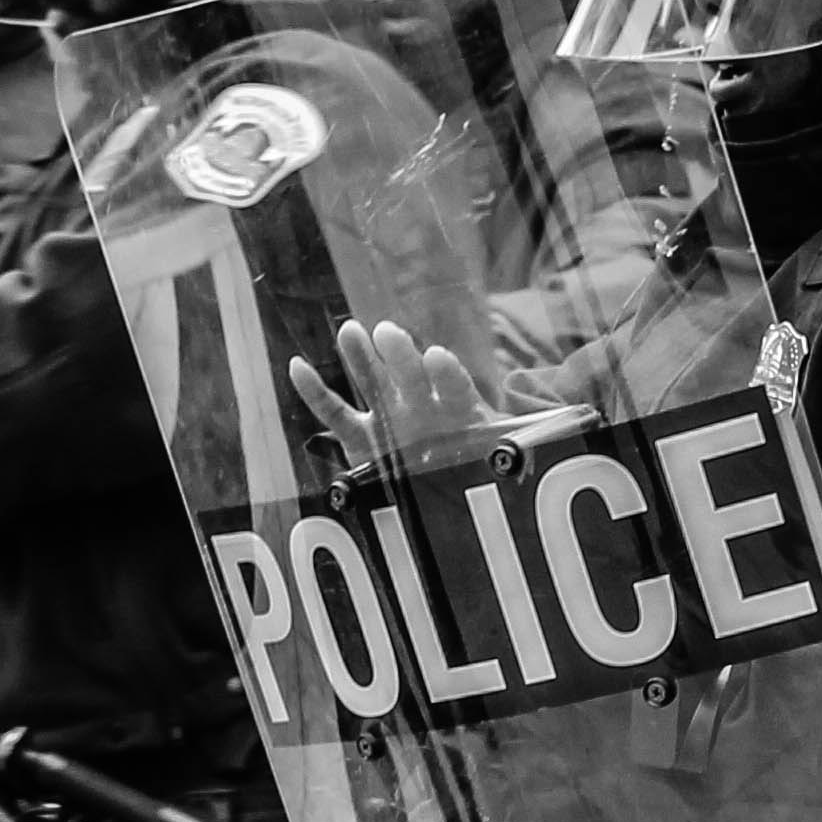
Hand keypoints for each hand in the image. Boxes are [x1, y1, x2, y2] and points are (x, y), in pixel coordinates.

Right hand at [286, 319, 500, 476]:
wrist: (454, 489)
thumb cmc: (478, 468)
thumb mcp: (501, 463)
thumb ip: (506, 458)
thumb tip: (525, 454)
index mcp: (461, 411)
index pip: (455, 386)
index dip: (445, 373)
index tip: (435, 356)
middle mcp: (424, 407)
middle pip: (410, 375)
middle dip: (399, 354)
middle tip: (387, 333)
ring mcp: (390, 418)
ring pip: (373, 382)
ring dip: (360, 357)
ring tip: (349, 331)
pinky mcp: (362, 437)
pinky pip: (335, 413)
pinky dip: (315, 392)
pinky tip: (296, 366)